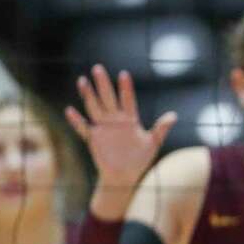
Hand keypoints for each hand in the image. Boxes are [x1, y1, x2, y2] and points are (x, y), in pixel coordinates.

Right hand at [65, 66, 176, 218]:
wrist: (125, 176)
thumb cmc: (140, 159)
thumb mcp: (153, 143)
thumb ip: (161, 129)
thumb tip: (174, 115)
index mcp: (130, 120)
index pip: (128, 100)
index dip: (126, 88)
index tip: (124, 74)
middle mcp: (115, 121)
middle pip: (108, 99)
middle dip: (103, 84)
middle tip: (98, 68)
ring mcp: (103, 129)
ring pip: (94, 108)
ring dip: (88, 95)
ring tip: (83, 80)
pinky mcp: (93, 139)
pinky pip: (83, 128)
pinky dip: (77, 121)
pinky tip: (70, 110)